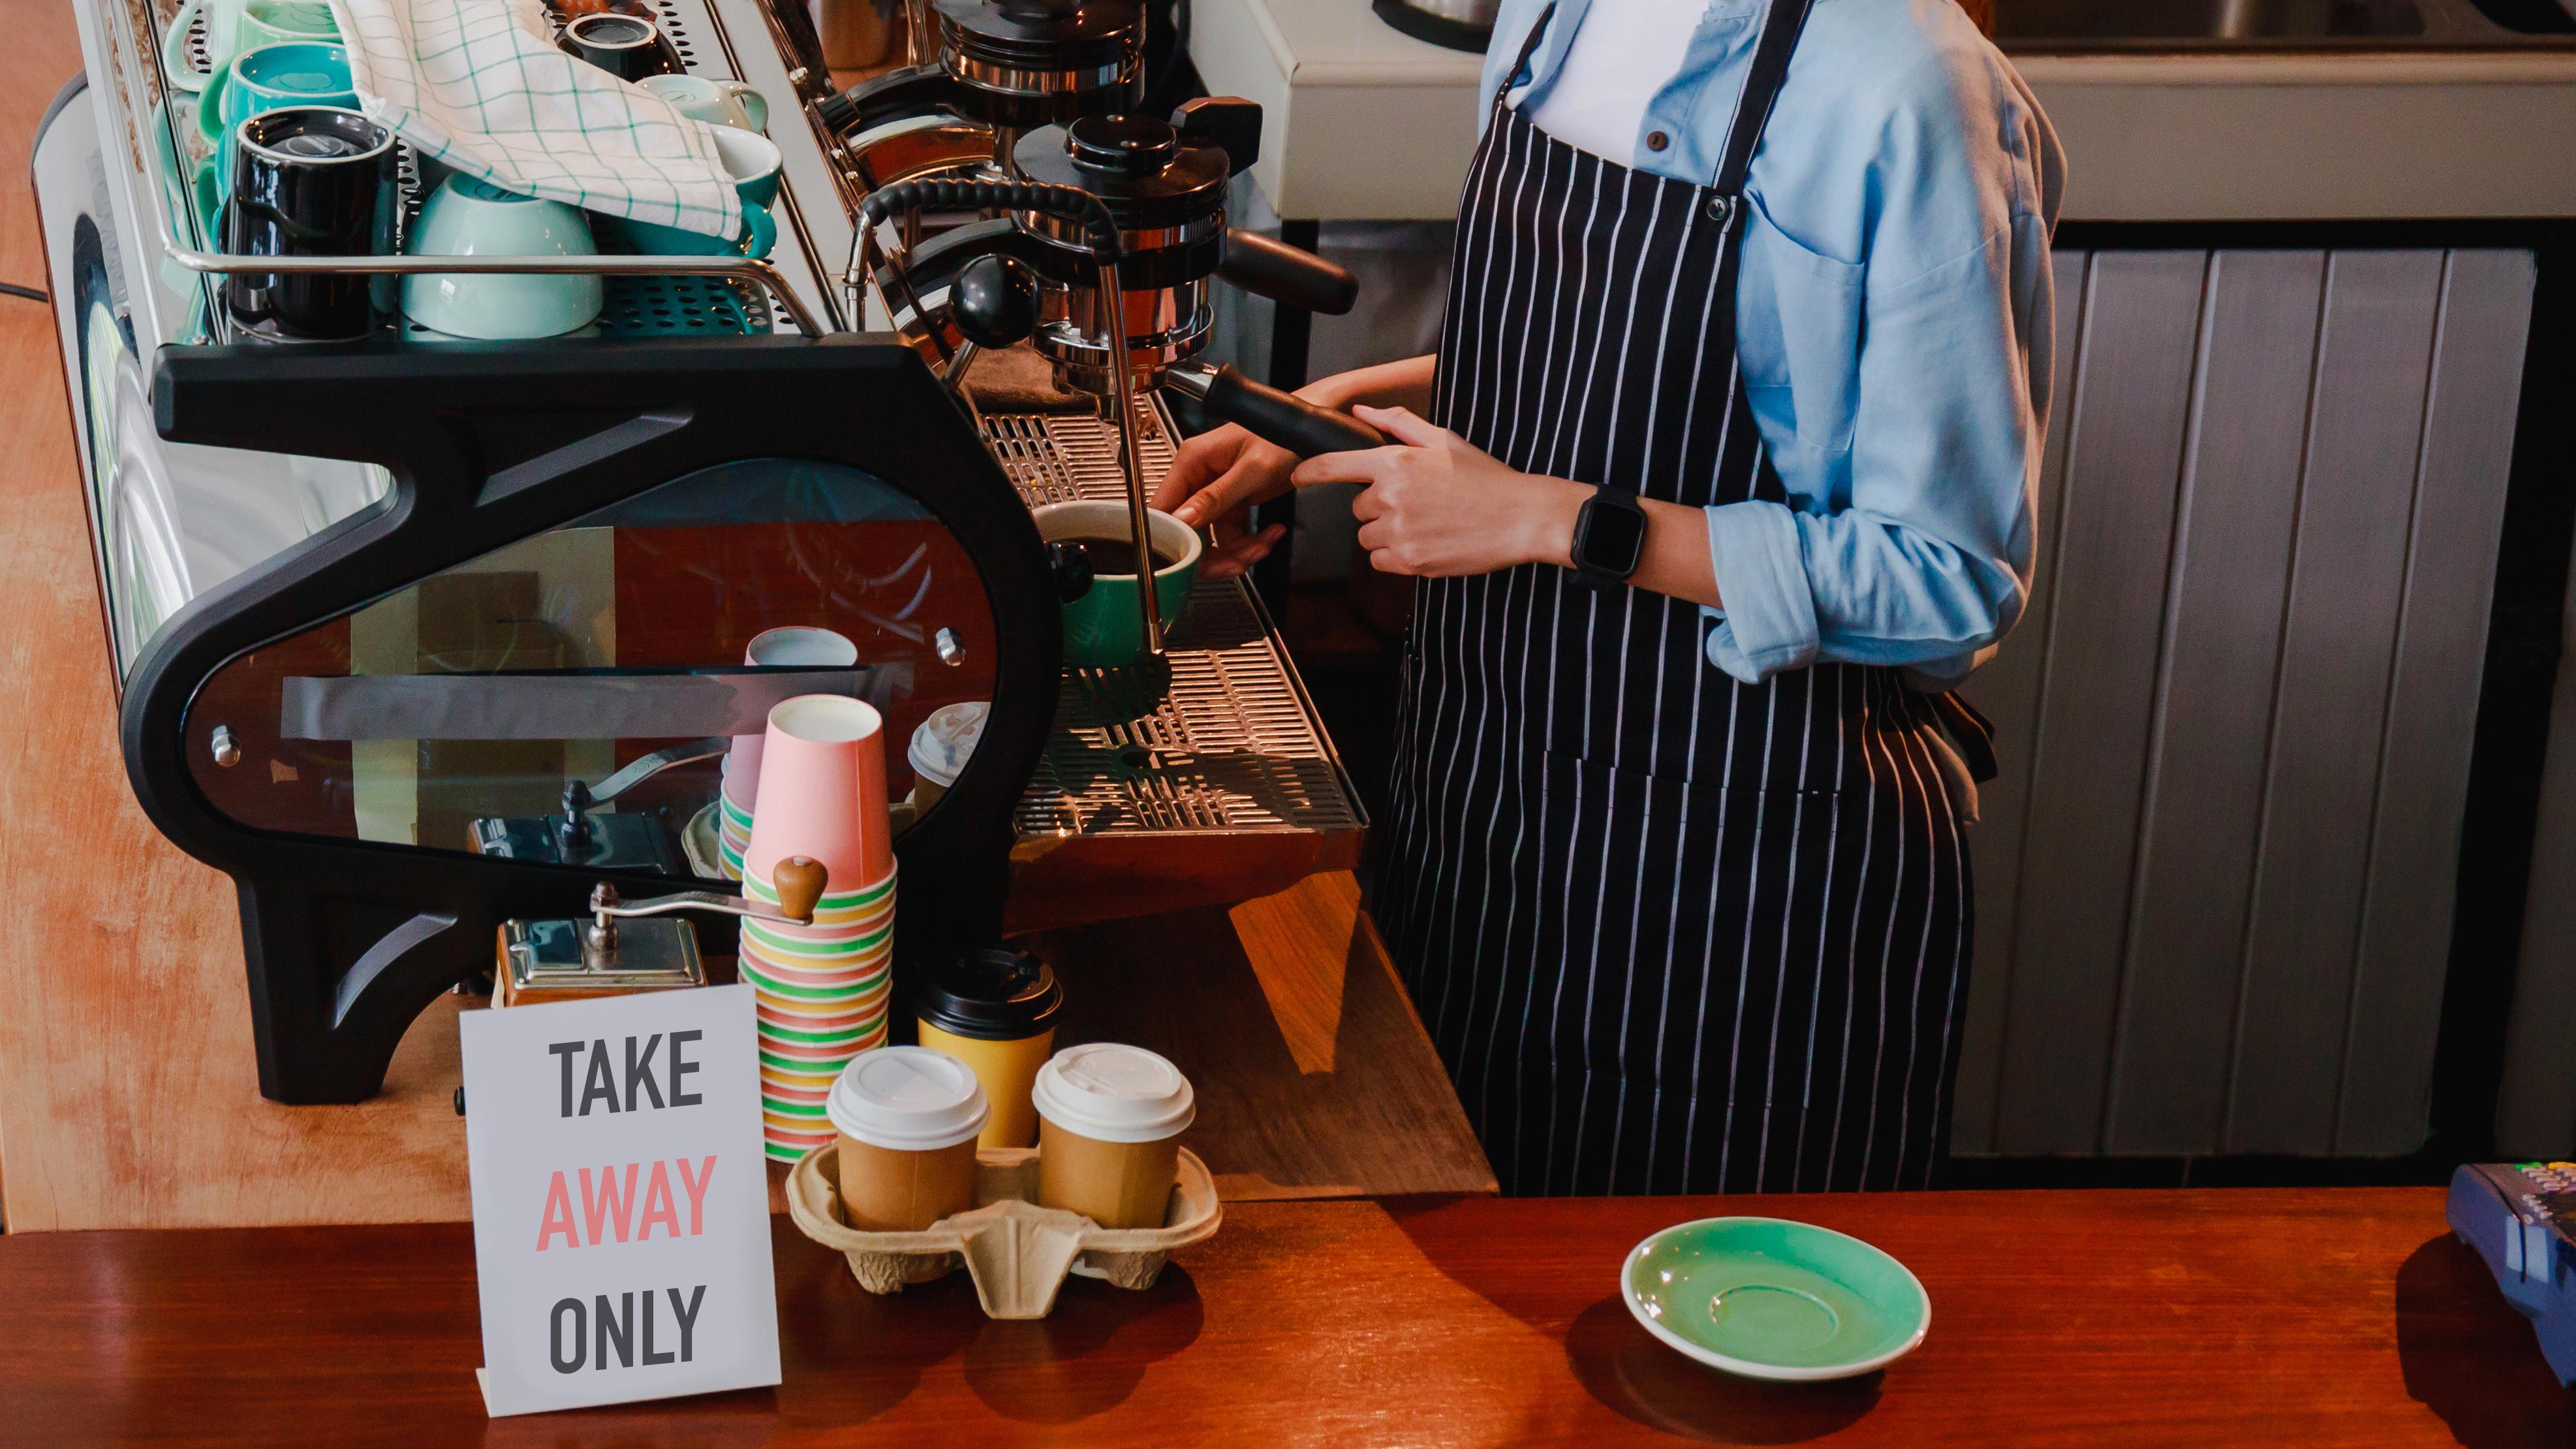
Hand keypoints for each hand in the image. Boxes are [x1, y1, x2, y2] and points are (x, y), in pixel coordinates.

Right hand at [1151, 422, 1292, 580]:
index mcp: (1192, 460)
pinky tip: (1271, 533)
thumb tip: (1183, 518)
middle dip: (1212, 554)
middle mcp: (1198, 476)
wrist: (1311, 435)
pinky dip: (1250, 542)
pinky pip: (1230, 533)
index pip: (1164, 507)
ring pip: (1210, 538)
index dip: (1173, 538)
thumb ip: (1217, 496)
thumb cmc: (1284, 436)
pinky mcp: (1231, 501)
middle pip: (1186, 530)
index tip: (1192, 559)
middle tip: (1235, 564)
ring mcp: (1214, 491)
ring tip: (1262, 547)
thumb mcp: (1252, 469)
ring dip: (1236, 551)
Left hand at [1290, 406, 1587, 577]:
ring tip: (1425, 523)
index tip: (1298, 477)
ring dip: (1386, 531)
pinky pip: (1380, 560)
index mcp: (1396, 461)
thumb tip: (1362, 410)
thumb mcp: (1443, 439)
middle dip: (1379, 505)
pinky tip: (1425, 542)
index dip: (1310, 472)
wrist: (1520, 517)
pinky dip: (1396, 555)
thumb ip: (1397, 422)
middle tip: (1418, 502)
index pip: (1336, 466)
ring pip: (1367, 535)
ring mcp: (1399, 531)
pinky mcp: (1409, 561)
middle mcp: (1391, 496)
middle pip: (1358, 507)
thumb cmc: (1485, 478)